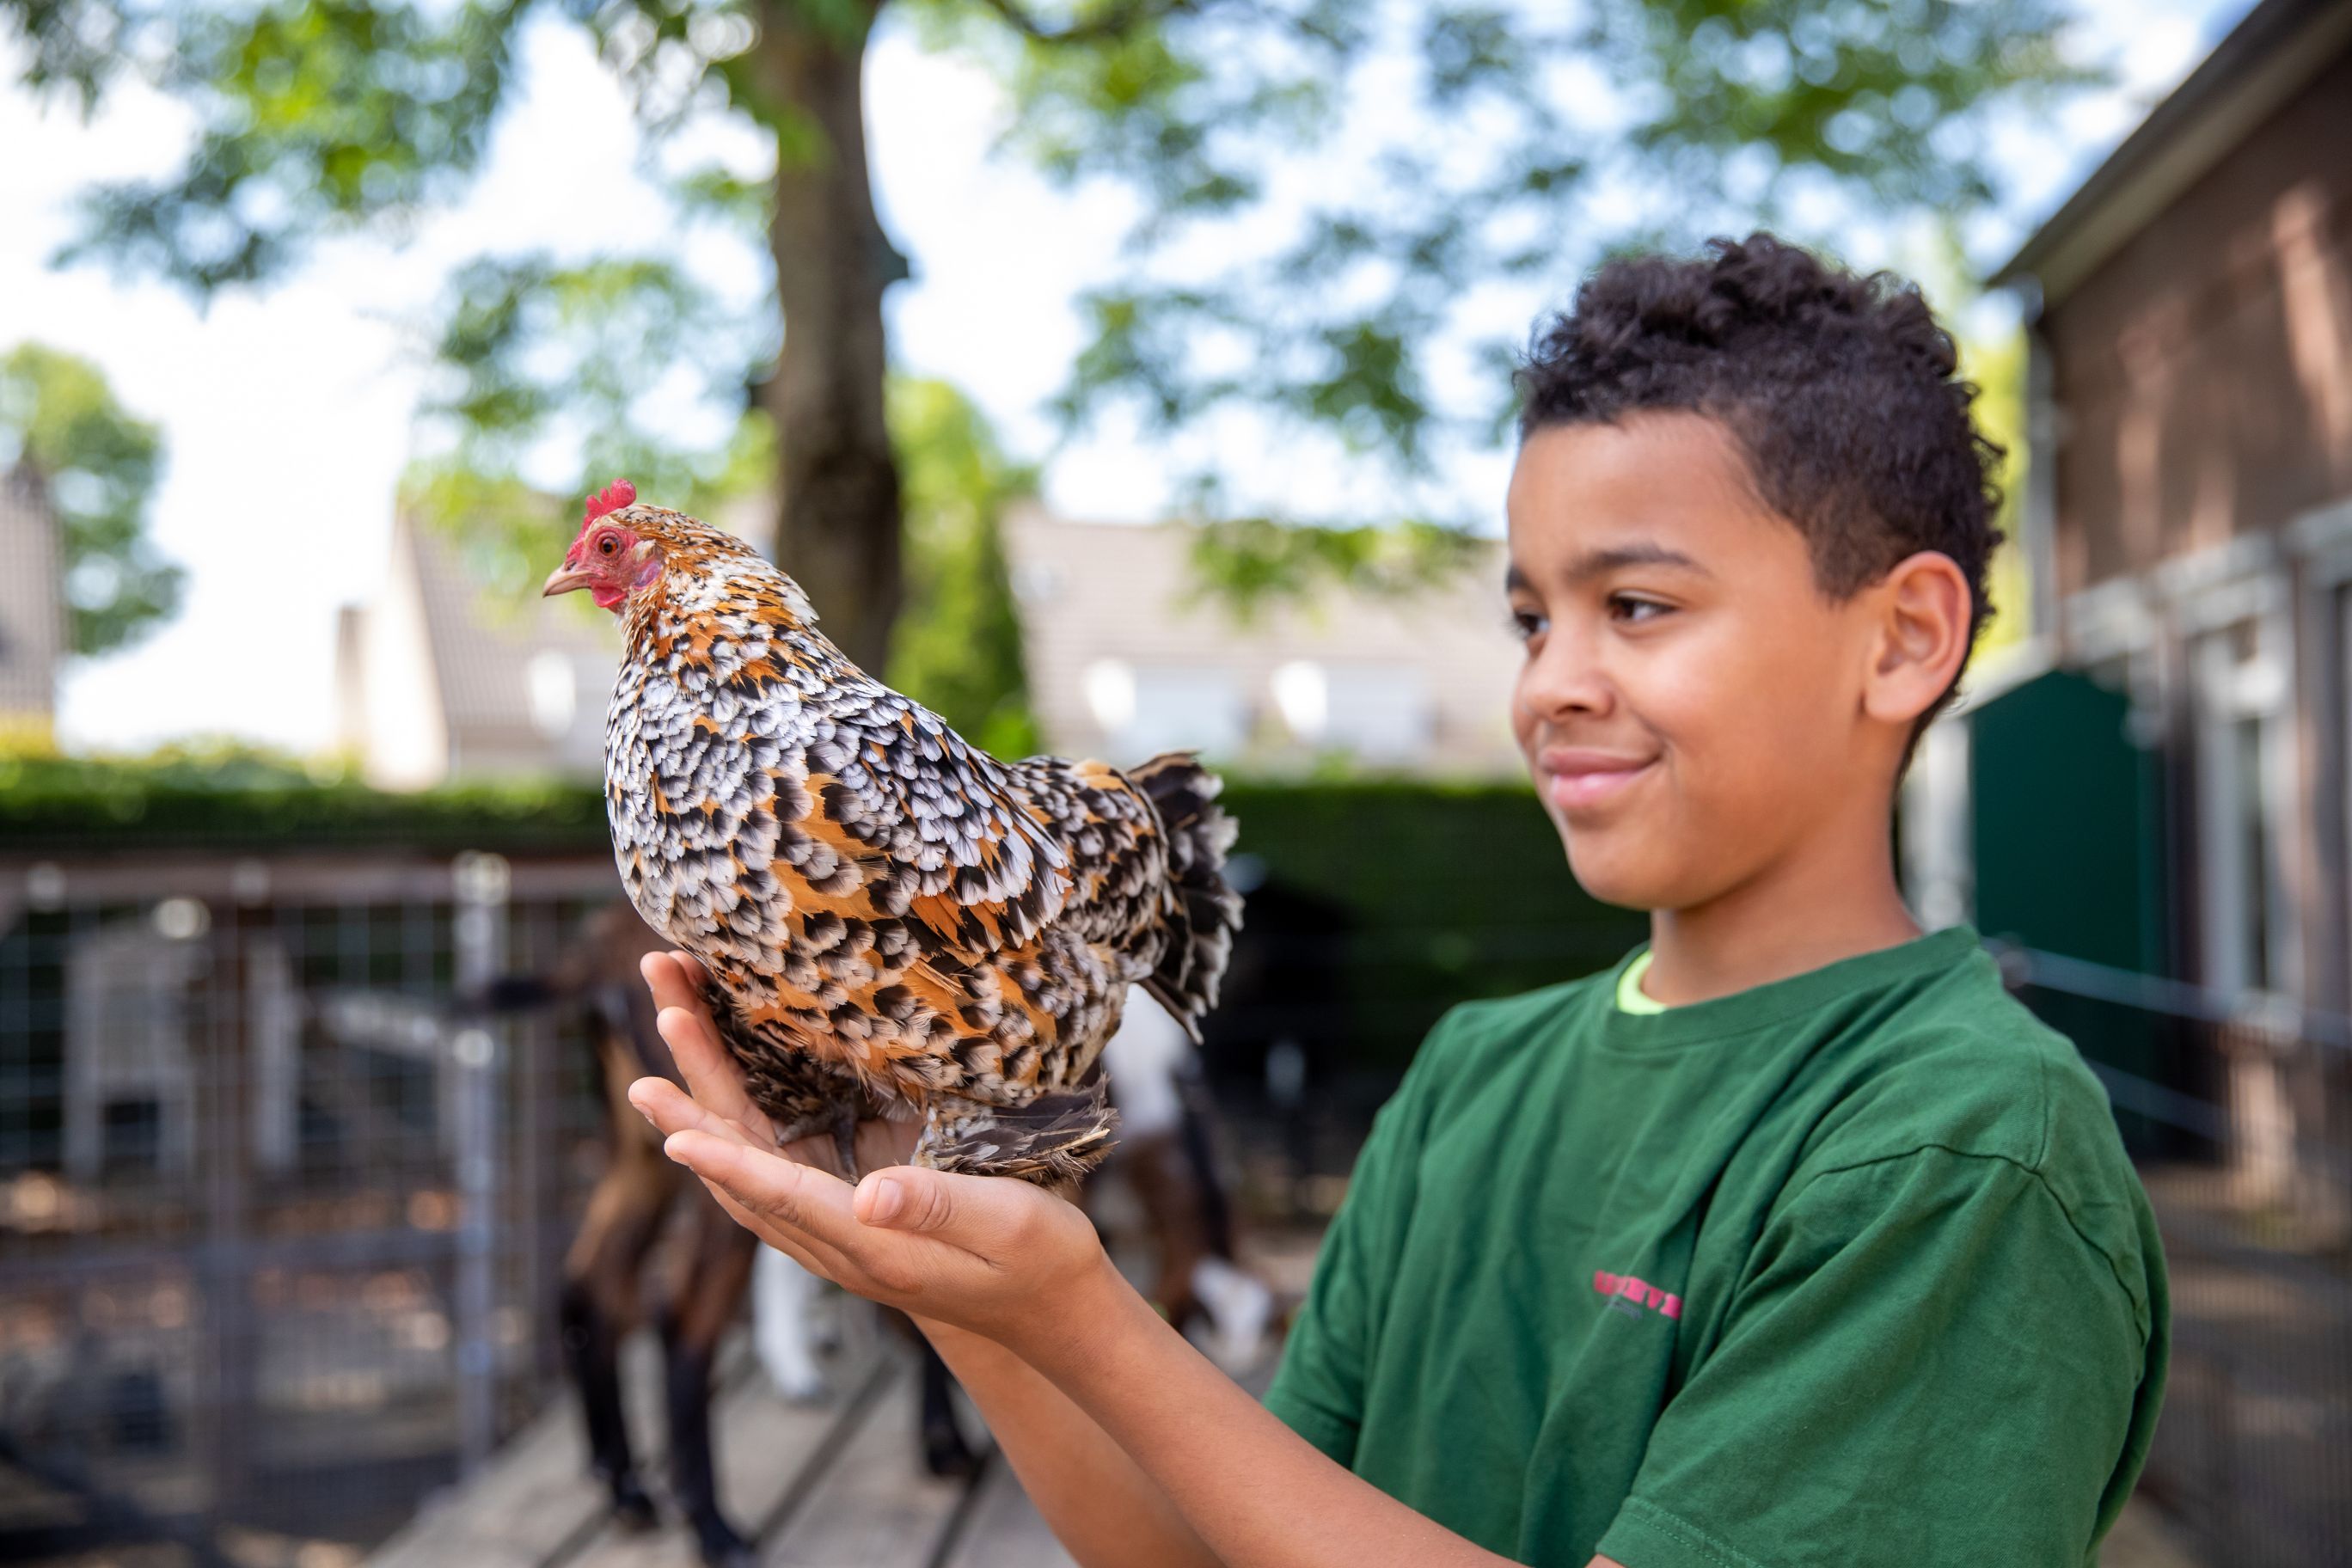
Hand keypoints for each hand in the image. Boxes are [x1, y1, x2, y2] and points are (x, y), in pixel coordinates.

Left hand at [628, 951, 1116, 1352]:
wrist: (1044, 1309)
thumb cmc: (1037, 1260)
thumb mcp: (1006, 1223)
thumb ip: (936, 1206)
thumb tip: (866, 1193)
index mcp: (873, 1248)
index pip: (784, 1195)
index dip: (727, 1159)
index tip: (672, 1128)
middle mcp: (837, 1245)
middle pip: (744, 1174)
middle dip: (692, 1105)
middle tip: (654, 1032)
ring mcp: (833, 1233)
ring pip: (747, 1167)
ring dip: (702, 1104)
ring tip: (672, 1025)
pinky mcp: (842, 1214)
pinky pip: (771, 1166)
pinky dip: (734, 1121)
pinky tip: (719, 1081)